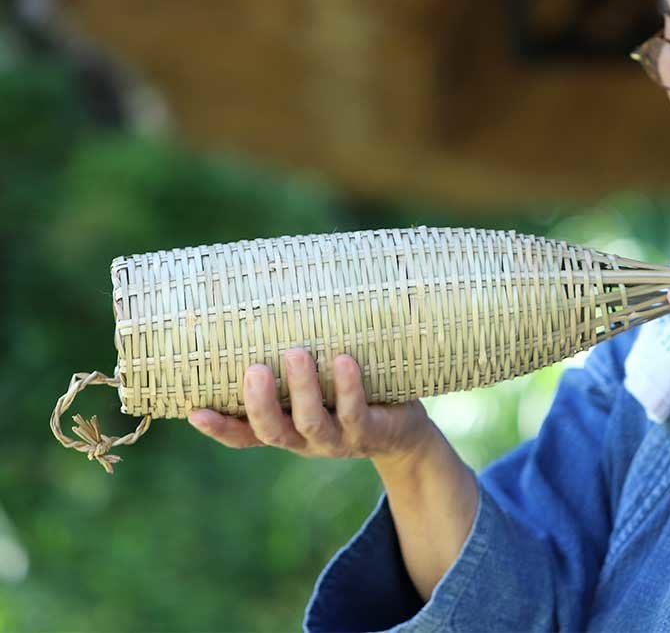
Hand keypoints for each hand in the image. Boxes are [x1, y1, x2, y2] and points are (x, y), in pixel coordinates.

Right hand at [188, 348, 435, 468]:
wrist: (405, 429)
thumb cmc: (352, 393)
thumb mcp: (319, 381)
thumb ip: (292, 359)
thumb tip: (271, 298)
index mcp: (286, 427)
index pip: (245, 435)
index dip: (220, 428)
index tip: (195, 411)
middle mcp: (305, 439)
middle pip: (273, 431)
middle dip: (260, 403)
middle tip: (254, 369)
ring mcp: (337, 439)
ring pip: (312, 421)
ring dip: (303, 388)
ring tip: (297, 353)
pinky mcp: (369, 432)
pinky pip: (355, 411)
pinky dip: (348, 386)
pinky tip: (343, 360)